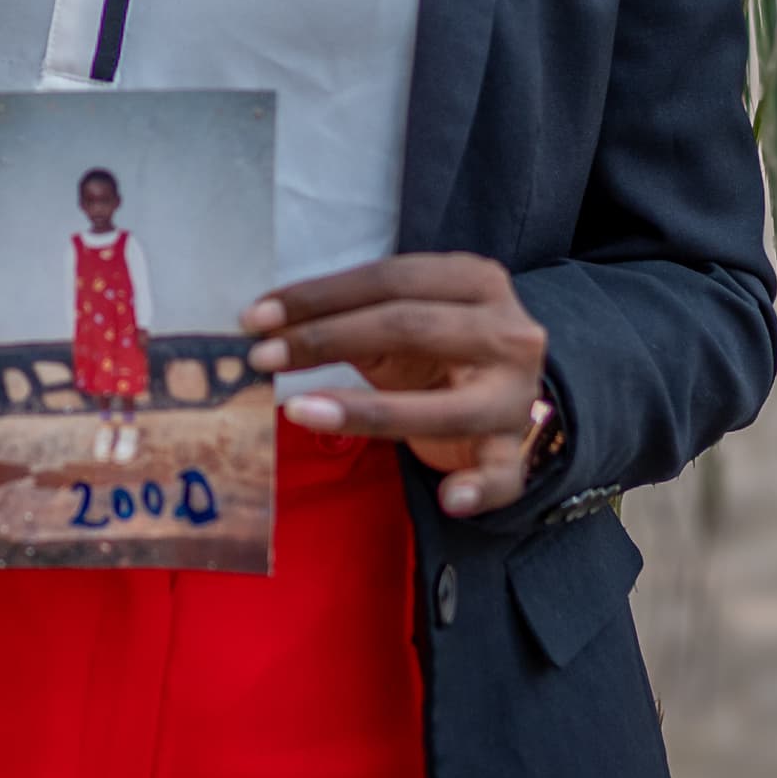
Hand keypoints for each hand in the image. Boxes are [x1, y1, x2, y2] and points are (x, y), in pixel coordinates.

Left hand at [245, 255, 547, 518]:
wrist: (505, 392)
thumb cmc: (437, 350)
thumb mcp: (399, 325)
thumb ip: (351, 320)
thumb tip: (269, 325)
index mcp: (476, 281)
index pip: (391, 279)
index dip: (320, 296)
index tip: (258, 315)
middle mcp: (508, 332)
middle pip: (410, 328)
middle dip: (327, 340)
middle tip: (263, 356)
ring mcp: (517, 395)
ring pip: (446, 408)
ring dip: (368, 413)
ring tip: (300, 412)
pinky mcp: (518, 450)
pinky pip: (501, 475)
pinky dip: (478, 488)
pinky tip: (450, 498)